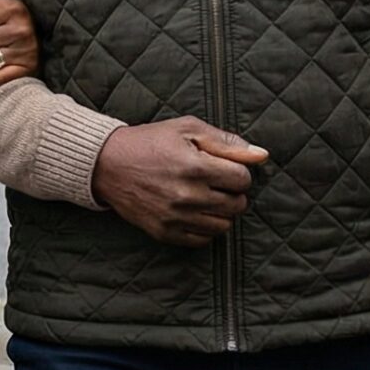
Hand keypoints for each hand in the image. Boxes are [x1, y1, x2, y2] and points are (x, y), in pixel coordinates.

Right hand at [90, 118, 266, 245]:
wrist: (108, 164)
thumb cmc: (150, 141)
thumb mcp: (187, 129)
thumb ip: (226, 142)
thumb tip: (261, 155)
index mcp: (195, 166)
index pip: (243, 179)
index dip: (238, 171)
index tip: (224, 166)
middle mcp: (187, 196)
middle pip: (237, 204)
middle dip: (232, 192)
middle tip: (215, 181)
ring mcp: (175, 217)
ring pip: (223, 225)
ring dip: (221, 211)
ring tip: (205, 196)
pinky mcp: (165, 232)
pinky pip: (203, 240)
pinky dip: (205, 227)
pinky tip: (194, 211)